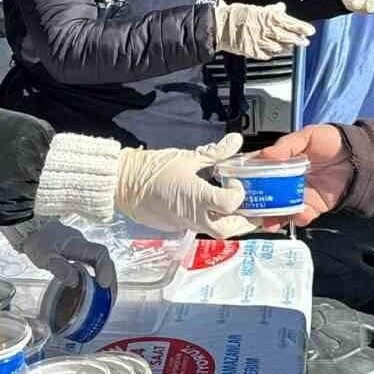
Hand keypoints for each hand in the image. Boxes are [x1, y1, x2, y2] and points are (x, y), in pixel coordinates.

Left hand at [15, 220, 117, 290]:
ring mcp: (82, 249)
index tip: (104, 285)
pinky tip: (95, 288)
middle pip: (105, 259)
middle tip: (110, 297)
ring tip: (106, 297)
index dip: (105, 268)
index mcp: (78, 244)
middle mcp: (84, 245)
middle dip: (110, 278)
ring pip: (101, 262)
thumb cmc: (38, 241)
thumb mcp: (45, 257)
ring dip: (106, 278)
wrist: (32, 228)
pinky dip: (98, 275)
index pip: (100, 253)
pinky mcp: (78, 253)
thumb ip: (60, 268)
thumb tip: (74, 282)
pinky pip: (93, 264)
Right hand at [115, 133, 252, 237]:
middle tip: (248, 208)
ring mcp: (184, 223)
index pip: (229, 204)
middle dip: (242, 222)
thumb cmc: (153, 169)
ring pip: (214, 232)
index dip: (239, 194)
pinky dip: (210, 221)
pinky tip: (212, 208)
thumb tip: (235, 141)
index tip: (235, 182)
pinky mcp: (177, 226)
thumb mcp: (187, 157)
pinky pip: (199, 228)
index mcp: (196, 196)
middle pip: (227, 229)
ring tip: (234, 209)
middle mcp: (192, 215)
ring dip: (228, 223)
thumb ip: (215, 153)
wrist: (125, 184)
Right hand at [213, 2, 314, 59]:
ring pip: (279, 46)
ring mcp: (259, 42)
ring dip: (288, 46)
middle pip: (286, 36)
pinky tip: (277, 51)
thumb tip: (281, 8)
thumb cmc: (235, 15)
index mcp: (266, 17)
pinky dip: (273, 53)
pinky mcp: (252, 52)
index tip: (310, 30)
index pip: (288, 22)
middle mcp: (265, 30)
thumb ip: (270, 10)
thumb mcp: (254, 8)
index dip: (301, 26)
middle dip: (298, 39)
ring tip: (294, 46)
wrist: (218, 26)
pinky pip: (267, 54)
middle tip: (306, 41)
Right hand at [255, 124, 351, 227]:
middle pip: (266, 192)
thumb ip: (287, 145)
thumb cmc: (334, 142)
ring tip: (266, 219)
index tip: (237, 180)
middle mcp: (288, 179)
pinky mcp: (313, 206)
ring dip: (271, 215)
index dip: (248, 174)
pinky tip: (297, 214)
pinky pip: (301, 215)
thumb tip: (265, 154)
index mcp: (283, 161)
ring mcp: (299, 194)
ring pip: (279, 208)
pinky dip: (297, 217)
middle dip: (256, 201)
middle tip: (247, 204)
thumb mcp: (308, 136)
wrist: (359, 157)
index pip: (260, 168)